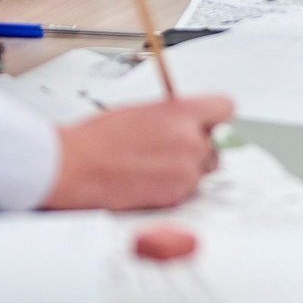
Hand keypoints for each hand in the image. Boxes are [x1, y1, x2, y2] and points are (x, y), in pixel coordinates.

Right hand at [44, 95, 235, 209]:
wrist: (77, 166)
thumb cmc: (99, 138)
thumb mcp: (141, 111)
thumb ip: (172, 117)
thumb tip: (187, 123)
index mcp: (181, 111)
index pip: (225, 108)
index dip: (215, 118)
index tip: (209, 124)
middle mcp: (191, 139)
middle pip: (216, 145)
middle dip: (198, 149)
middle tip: (169, 151)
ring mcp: (186, 169)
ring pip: (202, 171)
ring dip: (185, 170)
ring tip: (152, 167)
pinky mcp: (177, 194)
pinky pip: (187, 191)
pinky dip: (172, 188)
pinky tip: (147, 181)